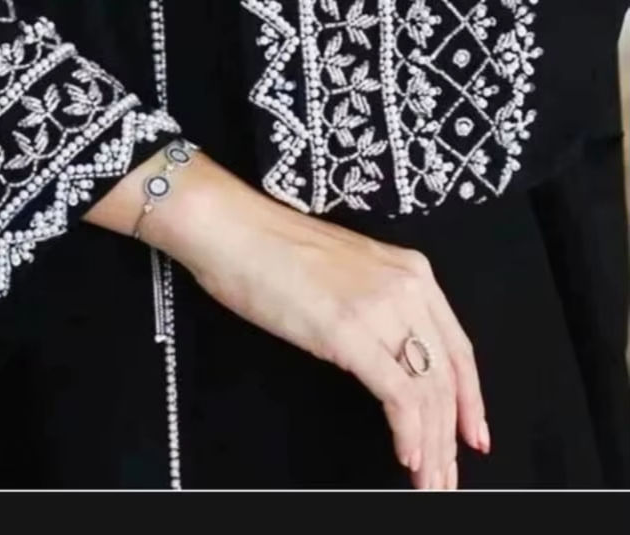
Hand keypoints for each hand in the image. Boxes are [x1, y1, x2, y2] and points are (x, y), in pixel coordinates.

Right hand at [87, 150, 489, 489]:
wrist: (233, 229)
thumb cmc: (271, 247)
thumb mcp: (345, 273)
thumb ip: (376, 306)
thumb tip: (385, 354)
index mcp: (410, 270)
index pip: (458, 347)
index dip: (471, 398)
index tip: (472, 433)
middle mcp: (406, 286)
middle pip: (447, 376)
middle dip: (450, 435)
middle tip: (446, 473)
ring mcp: (379, 307)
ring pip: (428, 391)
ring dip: (431, 444)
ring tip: (427, 477)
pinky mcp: (349, 330)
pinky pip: (398, 394)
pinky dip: (409, 432)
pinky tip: (406, 454)